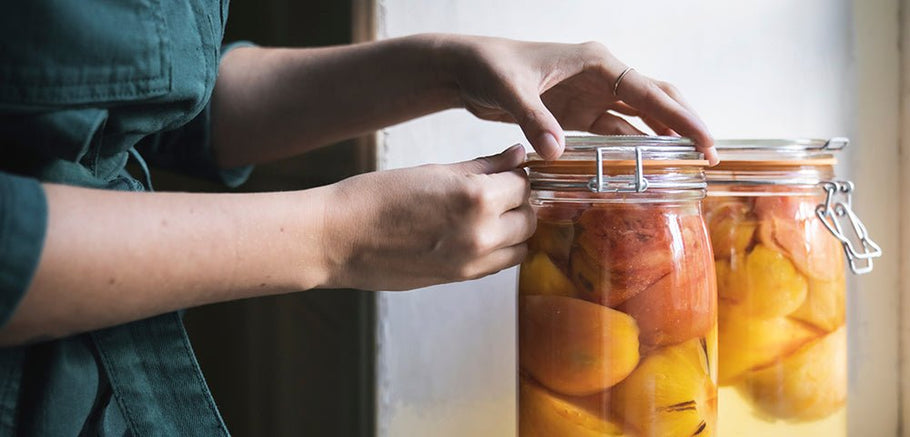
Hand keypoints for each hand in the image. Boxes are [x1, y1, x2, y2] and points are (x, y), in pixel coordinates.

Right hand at [322, 145, 533, 290]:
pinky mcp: (459, 279)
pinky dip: (499, 250)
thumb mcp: (433, 171)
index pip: (523, 185)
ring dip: (514, 230)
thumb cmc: (377, 197)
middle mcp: (481, 234)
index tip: (506, 170)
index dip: (516, 174)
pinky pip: (498, 265)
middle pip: (529, 218)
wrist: (338, 238)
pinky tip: (476, 234)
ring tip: (490, 214)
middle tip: (499, 190)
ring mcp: (471, 262)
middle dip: (519, 202)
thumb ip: (482, 166)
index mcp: (475, 198)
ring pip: (520, 247)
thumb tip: (517, 156)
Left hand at [441, 35, 716, 163]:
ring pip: (637, 122)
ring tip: (684, 172)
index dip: (679, 117)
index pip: (649, 91)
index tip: (704, 141)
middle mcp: (601, 78)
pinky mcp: (576, 117)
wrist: (466, 70)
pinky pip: (611, 136)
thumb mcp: (509, 90)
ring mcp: (590, 98)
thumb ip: (533, 119)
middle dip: (683, 128)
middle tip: (707, 158)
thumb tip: (557, 152)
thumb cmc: (489, 67)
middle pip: (655, 103)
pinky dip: (628, 154)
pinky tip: (642, 174)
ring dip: (659, 145)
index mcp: (596, 63)